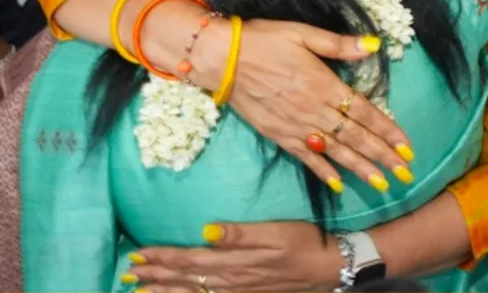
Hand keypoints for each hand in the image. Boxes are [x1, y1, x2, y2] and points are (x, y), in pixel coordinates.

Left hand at [128, 221, 341, 291]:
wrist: (327, 266)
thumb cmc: (303, 242)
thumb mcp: (276, 231)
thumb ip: (241, 233)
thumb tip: (207, 231)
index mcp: (235, 261)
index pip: (189, 259)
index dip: (162, 257)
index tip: (138, 254)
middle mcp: (231, 280)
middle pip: (185, 279)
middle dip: (155, 276)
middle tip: (128, 273)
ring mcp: (238, 291)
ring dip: (164, 292)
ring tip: (139, 291)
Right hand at [189, 19, 415, 187]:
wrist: (219, 58)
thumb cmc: (263, 40)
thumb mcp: (304, 34)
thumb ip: (340, 44)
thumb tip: (374, 45)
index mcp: (324, 84)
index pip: (364, 112)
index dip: (388, 130)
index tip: (407, 146)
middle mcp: (313, 109)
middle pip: (355, 137)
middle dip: (383, 156)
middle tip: (405, 173)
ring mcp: (295, 125)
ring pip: (335, 151)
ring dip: (361, 168)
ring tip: (382, 183)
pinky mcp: (277, 134)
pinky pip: (305, 157)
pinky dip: (323, 171)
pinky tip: (339, 185)